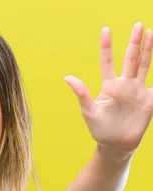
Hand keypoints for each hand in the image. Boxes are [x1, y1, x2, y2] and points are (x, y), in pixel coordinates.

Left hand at [64, 22, 152, 155]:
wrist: (116, 145)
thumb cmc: (99, 130)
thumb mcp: (89, 111)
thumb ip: (81, 93)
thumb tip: (67, 77)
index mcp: (109, 86)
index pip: (107, 61)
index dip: (106, 46)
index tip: (105, 30)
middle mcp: (125, 85)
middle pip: (131, 59)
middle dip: (134, 42)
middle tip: (138, 25)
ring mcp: (138, 91)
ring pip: (145, 66)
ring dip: (149, 50)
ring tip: (151, 32)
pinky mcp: (150, 100)